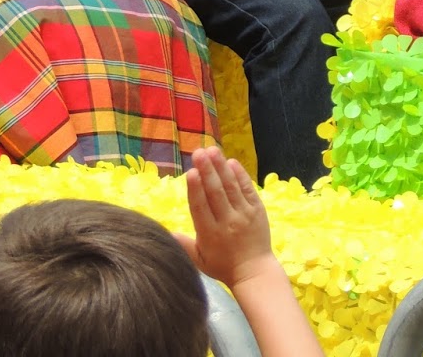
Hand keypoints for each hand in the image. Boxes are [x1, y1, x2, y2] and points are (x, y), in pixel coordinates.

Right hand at [176, 146, 276, 290]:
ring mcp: (244, 214)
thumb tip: (164, 232)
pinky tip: (232, 162)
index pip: (200, 207)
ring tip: (212, 151)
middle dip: (207, 170)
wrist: (254, 271)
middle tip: (199, 152)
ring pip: (231, 187)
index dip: (195, 189)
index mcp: (209, 233)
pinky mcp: (258, 210)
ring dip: (221, 167)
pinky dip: (240, 175)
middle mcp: (227, 221)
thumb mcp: (198, 260)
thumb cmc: (223, 266)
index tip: (191, 172)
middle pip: (216, 192)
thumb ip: (183, 244)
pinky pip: (248, 190)